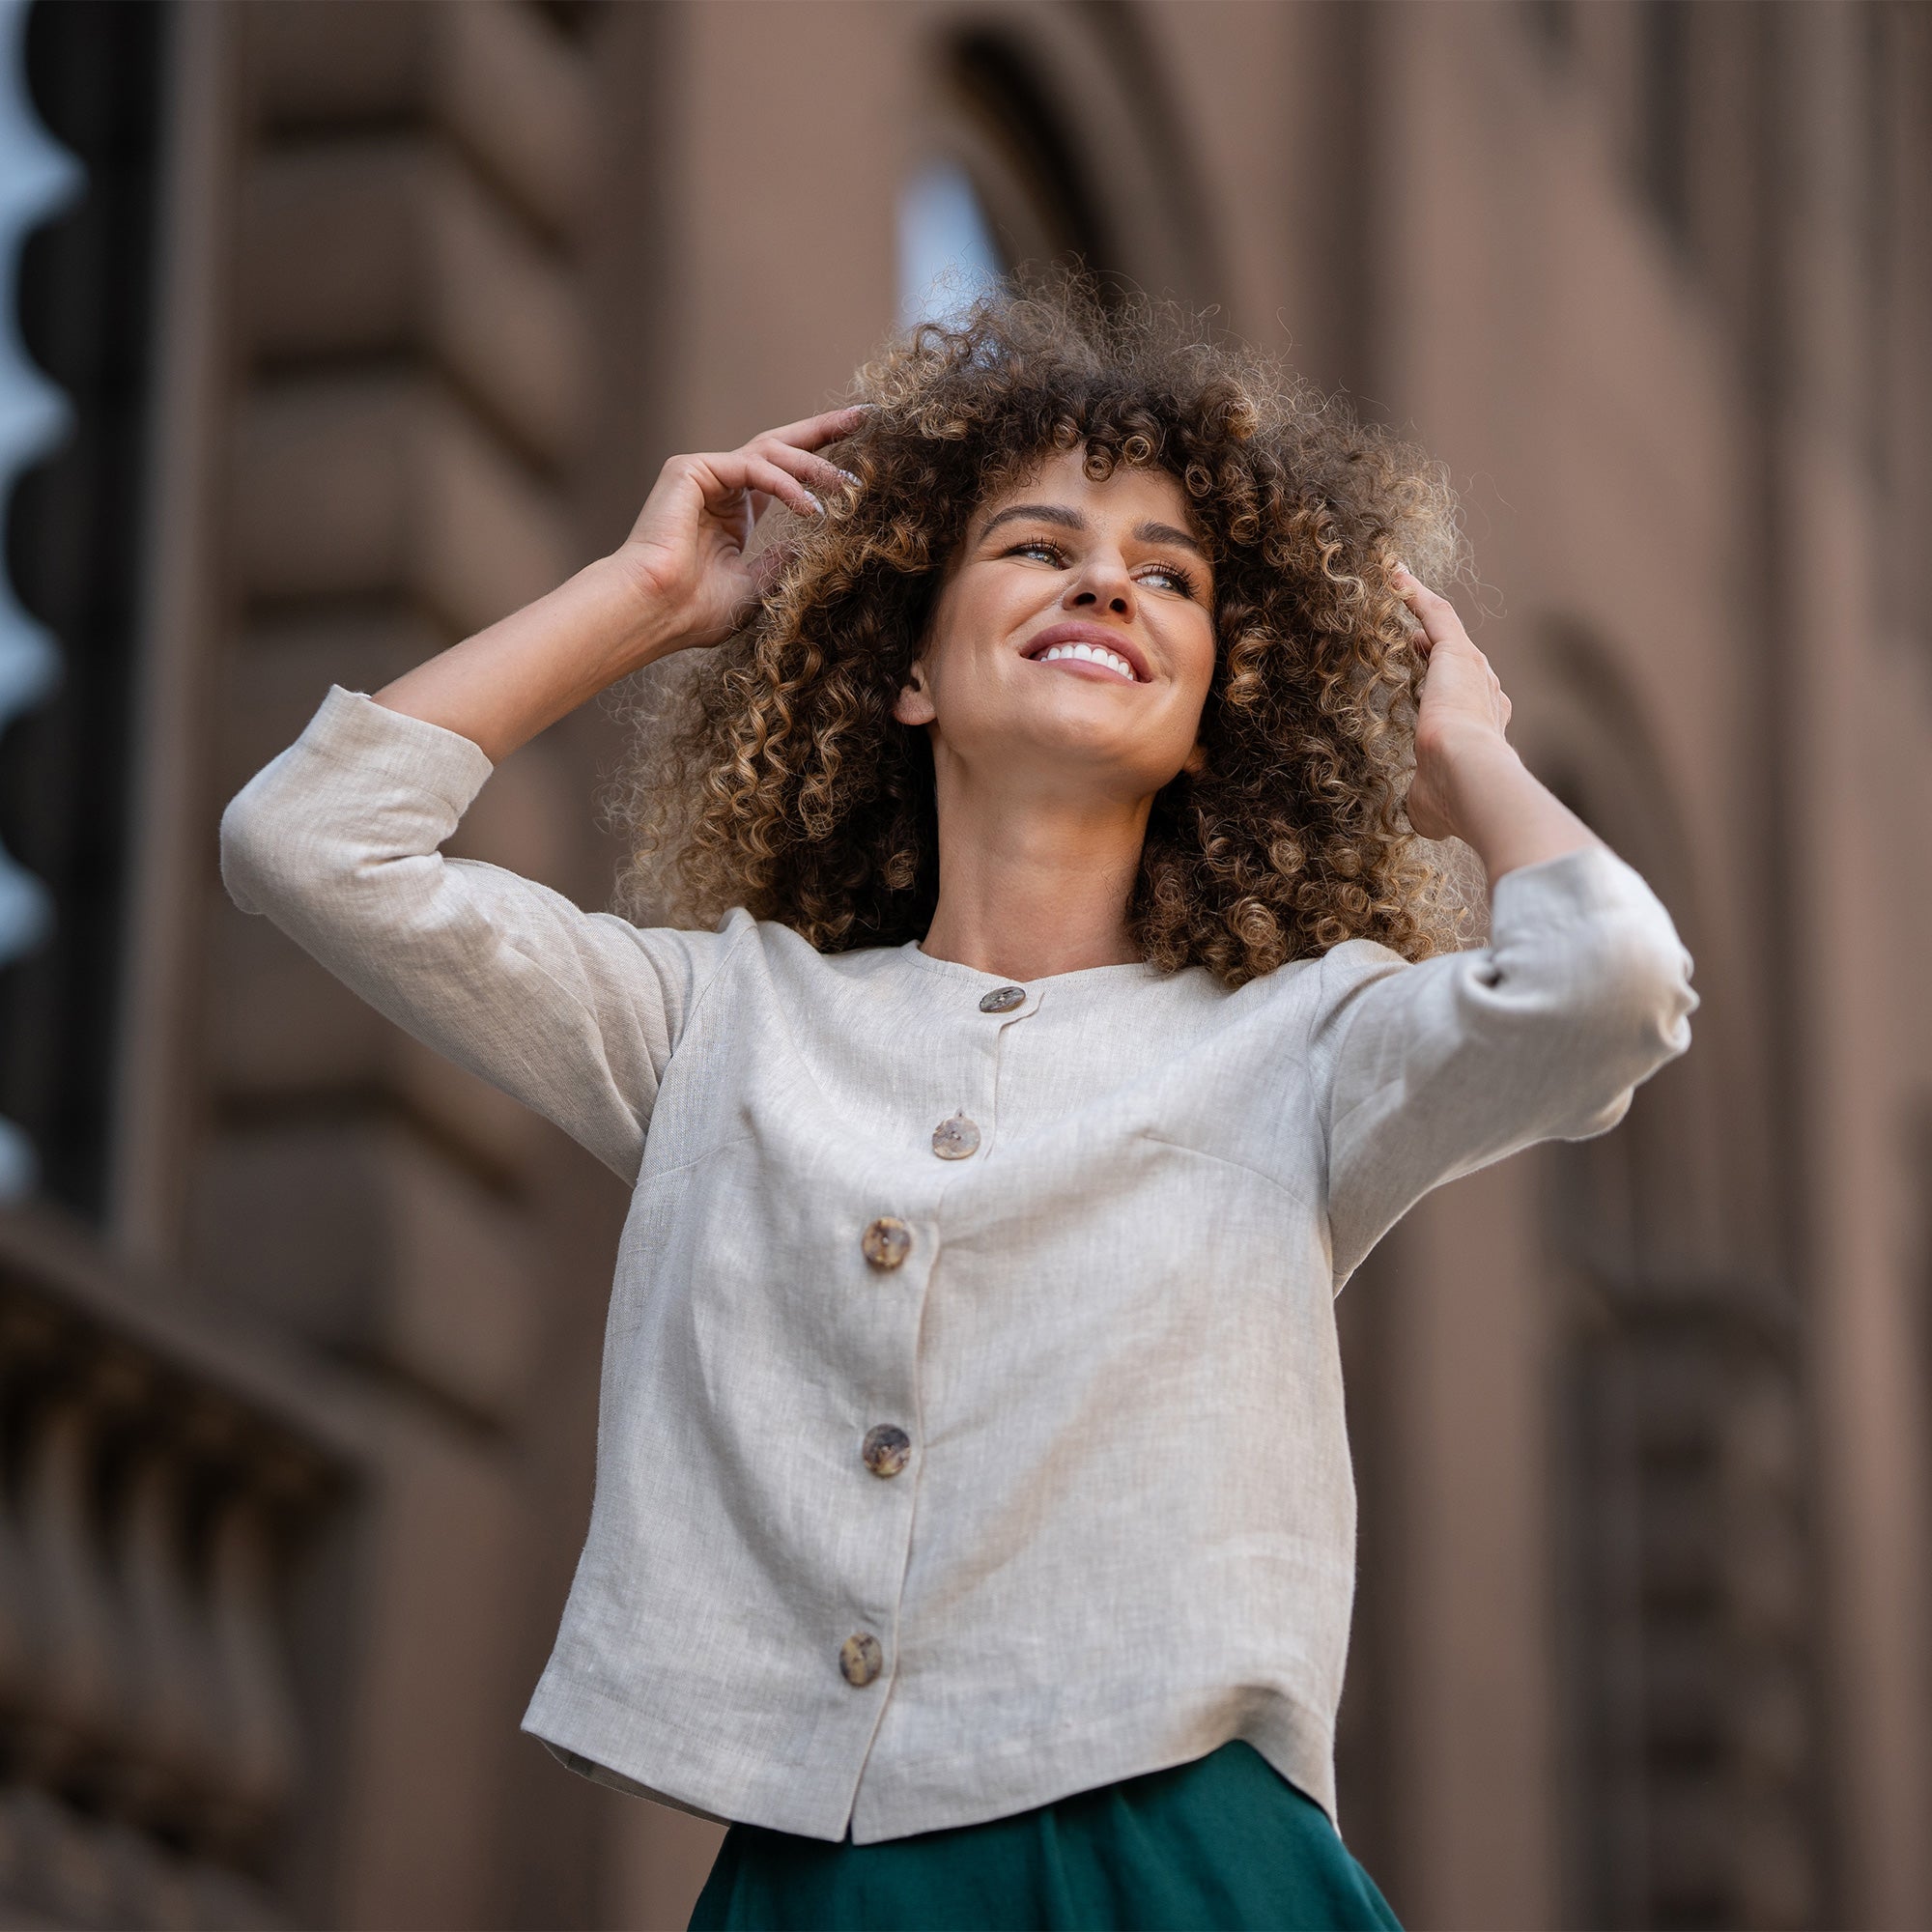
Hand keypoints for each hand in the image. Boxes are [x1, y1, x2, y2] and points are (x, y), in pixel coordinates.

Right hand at [613, 406, 866, 654]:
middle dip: (824, 430)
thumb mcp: (756, 586)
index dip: (820, 458)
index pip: (783, 474)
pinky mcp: (691, 470)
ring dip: (814, 466)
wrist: (654, 612)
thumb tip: (809, 544)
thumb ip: (781, 561)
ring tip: (849, 487)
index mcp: (734, 511)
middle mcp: (721, 486)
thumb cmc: (694, 610)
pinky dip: (786, 484)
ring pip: (771, 452)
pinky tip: (811, 508)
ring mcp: (705, 474)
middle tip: (865, 417)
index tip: (860, 446)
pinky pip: (752, 466)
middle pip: (781, 444)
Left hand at [1391, 562, 1513, 843]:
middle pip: (1461, 663)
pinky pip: (1436, 613)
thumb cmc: (1452, 798)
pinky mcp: (1457, 653)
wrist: (1468, 775)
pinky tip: (1395, 575)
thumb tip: (1422, 819)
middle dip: (1440, 647)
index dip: (1446, 685)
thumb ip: (1425, 805)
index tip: (1427, 674)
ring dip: (1424, 608)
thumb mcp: (1432, 808)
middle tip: (1417, 636)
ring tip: (1401, 585)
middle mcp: (1485, 695)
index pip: (1467, 699)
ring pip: (1447, 631)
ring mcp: (1473, 671)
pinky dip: (1415, 593)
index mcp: (1484, 730)